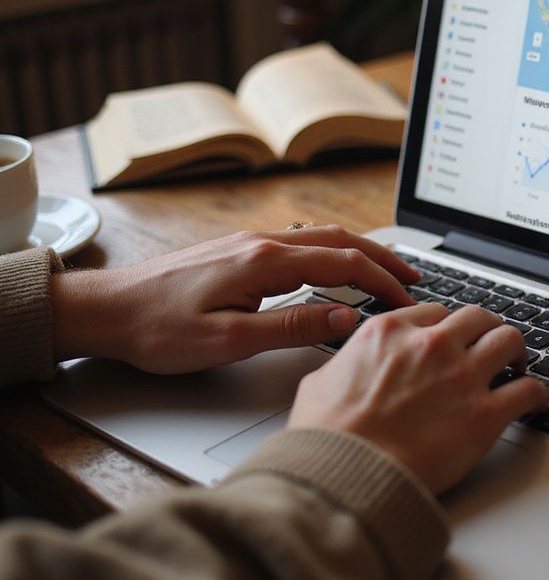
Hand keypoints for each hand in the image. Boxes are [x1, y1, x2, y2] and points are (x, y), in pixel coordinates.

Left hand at [49, 226, 418, 372]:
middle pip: (341, 240)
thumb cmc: (157, 330)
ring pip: (322, 237)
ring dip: (359, 252)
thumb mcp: (226, 341)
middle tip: (414, 278)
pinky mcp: (239, 250)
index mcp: (265, 262)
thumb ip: (291, 327)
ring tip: (385, 271)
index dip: (382, 281)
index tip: (408, 300)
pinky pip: (301, 242)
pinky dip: (333, 253)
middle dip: (382, 257)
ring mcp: (250, 242)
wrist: (104, 310)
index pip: (343, 265)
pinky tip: (335, 269)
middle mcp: (262, 242)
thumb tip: (345, 319)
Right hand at [288, 303, 548, 494]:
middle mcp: (431, 345)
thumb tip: (342, 371)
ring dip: (515, 352)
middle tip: (489, 346)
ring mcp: (461, 376)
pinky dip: (535, 394)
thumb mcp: (319, 383)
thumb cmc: (327, 437)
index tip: (451, 342)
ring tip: (516, 366)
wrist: (344, 474)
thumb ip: (342, 366)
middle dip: (486, 330)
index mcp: (391, 332)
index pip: (435, 313)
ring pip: (509, 340)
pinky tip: (534, 402)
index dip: (446, 329)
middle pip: (478, 317)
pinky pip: (527, 390)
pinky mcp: (484, 414)